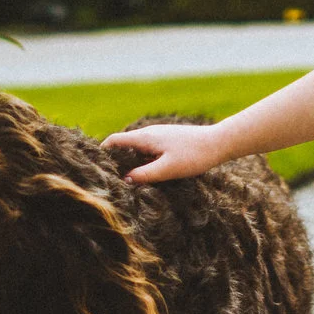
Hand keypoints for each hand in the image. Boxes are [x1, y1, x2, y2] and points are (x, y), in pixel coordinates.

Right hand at [103, 121, 229, 183]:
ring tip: (126, 180)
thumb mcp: (168, 169)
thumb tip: (124, 180)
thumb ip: (145, 175)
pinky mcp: (168, 141)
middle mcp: (149, 134)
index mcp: (145, 137)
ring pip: (137, 149)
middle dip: (115, 160)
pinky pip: (148, 150)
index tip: (94, 166)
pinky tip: (148, 174)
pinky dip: (143, 161)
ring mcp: (159, 136)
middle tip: (108, 178)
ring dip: (130, 162)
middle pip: (124, 145)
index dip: (102, 152)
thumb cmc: (194, 155)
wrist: (219, 143)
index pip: (114, 141)